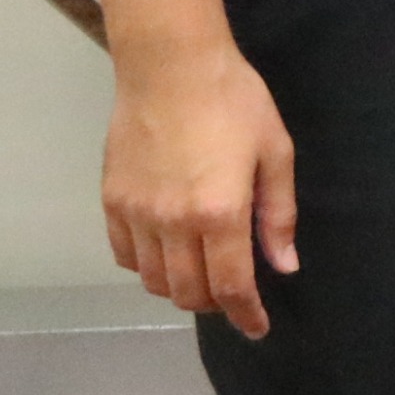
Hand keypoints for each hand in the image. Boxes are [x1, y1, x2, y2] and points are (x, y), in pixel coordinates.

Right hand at [94, 0, 297, 335]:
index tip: (257, 328)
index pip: (231, 286)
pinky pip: (126, 256)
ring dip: (180, 288)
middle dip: (215, 303)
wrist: (170, 66)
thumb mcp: (275, 152)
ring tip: (203, 273)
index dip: (246, 314)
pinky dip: (148, 267)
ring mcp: (136, 215)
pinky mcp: (111, 202)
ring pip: (154, 281)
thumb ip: (278, 215)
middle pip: (188, 293)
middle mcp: (172, 223)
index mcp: (219, 212)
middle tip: (234, 294)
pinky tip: (168, 252)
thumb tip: (283, 265)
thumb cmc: (235, 101)